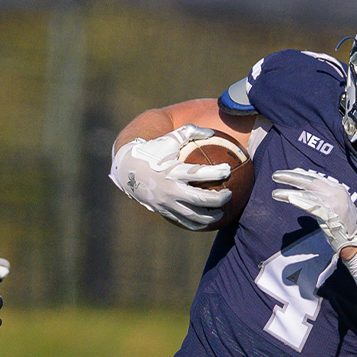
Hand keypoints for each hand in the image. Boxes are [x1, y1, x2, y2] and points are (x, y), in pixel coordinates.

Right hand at [111, 126, 231, 229]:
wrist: (127, 168)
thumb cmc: (153, 150)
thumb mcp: (169, 138)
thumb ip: (190, 132)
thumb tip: (212, 132)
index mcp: (173, 171)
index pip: (200, 173)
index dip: (217, 172)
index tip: (228, 170)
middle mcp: (170, 189)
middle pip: (200, 199)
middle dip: (219, 199)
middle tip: (229, 194)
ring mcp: (166, 203)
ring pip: (193, 215)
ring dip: (210, 216)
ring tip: (221, 212)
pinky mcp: (163, 211)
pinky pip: (183, 221)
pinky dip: (197, 223)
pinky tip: (206, 221)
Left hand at [271, 168, 356, 255]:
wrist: (356, 241)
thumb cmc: (342, 225)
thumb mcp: (334, 206)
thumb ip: (320, 196)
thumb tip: (305, 188)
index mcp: (338, 189)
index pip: (316, 178)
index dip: (300, 174)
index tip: (288, 172)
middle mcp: (337, 193)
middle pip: (311, 181)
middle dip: (292, 177)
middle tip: (276, 176)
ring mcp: (335, 203)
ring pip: (309, 193)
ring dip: (290, 192)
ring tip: (275, 193)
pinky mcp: (331, 215)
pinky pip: (312, 206)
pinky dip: (300, 201)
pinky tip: (289, 198)